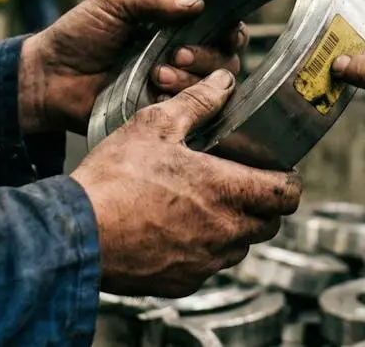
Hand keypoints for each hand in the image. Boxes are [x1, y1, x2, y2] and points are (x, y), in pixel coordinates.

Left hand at [19, 0, 247, 134]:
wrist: (49, 77)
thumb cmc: (78, 34)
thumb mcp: (114, 3)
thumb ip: (154, 0)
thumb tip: (198, 4)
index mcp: (173, 28)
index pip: (220, 30)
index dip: (230, 31)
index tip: (224, 32)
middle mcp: (179, 58)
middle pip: (224, 60)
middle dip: (205, 56)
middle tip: (174, 55)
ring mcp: (171, 89)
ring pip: (210, 88)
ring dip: (189, 79)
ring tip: (157, 75)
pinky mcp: (159, 115)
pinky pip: (188, 113)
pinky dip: (177, 102)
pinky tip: (154, 92)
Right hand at [72, 70, 303, 296]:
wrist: (77, 233)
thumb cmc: (115, 178)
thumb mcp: (155, 124)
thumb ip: (197, 102)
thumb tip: (223, 82)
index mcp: (226, 191)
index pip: (286, 195)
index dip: (287, 181)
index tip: (276, 172)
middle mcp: (223, 232)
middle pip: (269, 224)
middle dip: (263, 205)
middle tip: (243, 185)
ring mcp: (204, 262)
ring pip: (239, 248)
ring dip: (234, 228)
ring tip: (208, 205)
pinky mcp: (181, 283)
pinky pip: (208, 267)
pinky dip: (204, 250)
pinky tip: (178, 229)